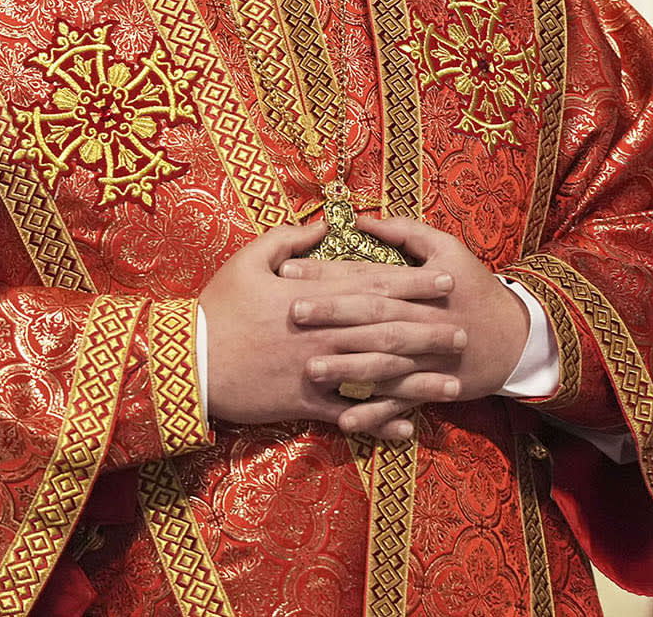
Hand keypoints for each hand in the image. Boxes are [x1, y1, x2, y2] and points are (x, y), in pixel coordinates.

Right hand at [201, 222, 462, 440]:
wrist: (189, 362)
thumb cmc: (217, 307)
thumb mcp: (248, 259)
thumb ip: (290, 238)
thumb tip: (324, 224)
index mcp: (312, 295)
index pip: (373, 286)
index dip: (412, 283)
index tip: (445, 281)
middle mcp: (322, 332)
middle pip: (384, 329)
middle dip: (427, 330)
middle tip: (463, 332)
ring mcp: (315, 369)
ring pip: (376, 374)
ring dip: (416, 380)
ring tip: (450, 384)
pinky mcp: (303, 402)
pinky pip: (348, 412)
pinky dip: (378, 421)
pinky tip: (406, 428)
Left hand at [279, 216, 530, 434]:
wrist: (515, 338)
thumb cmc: (475, 287)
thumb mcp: (448, 249)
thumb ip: (406, 232)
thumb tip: (363, 218)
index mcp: (422, 285)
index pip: (368, 276)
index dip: (329, 272)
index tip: (289, 270)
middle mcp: (422, 321)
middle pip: (373, 317)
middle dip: (332, 315)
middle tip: (292, 313)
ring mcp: (426, 359)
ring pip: (384, 364)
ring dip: (347, 369)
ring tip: (310, 370)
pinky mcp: (430, 389)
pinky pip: (399, 404)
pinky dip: (374, 414)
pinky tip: (344, 419)